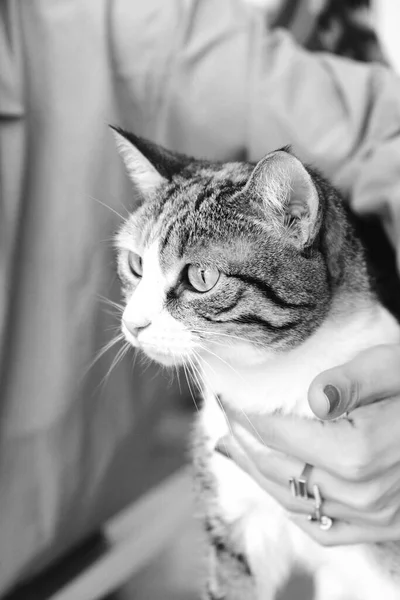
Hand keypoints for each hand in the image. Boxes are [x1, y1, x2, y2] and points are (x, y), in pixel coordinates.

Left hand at [219, 344, 399, 546]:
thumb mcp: (396, 367)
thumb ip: (353, 380)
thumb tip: (312, 396)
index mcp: (358, 451)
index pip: (276, 434)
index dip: (245, 414)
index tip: (227, 397)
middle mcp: (361, 493)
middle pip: (277, 469)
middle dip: (242, 442)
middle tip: (224, 420)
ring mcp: (373, 516)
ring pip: (293, 501)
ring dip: (257, 474)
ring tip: (233, 450)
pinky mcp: (383, 527)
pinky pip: (323, 529)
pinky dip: (291, 508)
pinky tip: (276, 488)